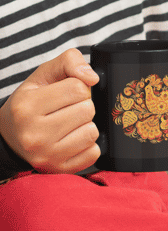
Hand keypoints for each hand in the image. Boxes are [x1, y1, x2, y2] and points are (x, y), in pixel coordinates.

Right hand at [0, 49, 100, 173]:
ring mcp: (45, 156)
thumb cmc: (32, 101)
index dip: (78, 86)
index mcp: (27, 107)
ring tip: (69, 123)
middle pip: (87, 110)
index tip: (66, 92)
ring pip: (92, 132)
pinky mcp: (57, 170)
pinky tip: (72, 139)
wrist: (10, 136)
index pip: (78, 88)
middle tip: (67, 109)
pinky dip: (88, 144)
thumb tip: (93, 78)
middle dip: (83, 105)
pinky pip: (93, 153)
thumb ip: (70, 61)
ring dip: (86, 124)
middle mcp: (33, 135)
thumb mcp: (45, 73)